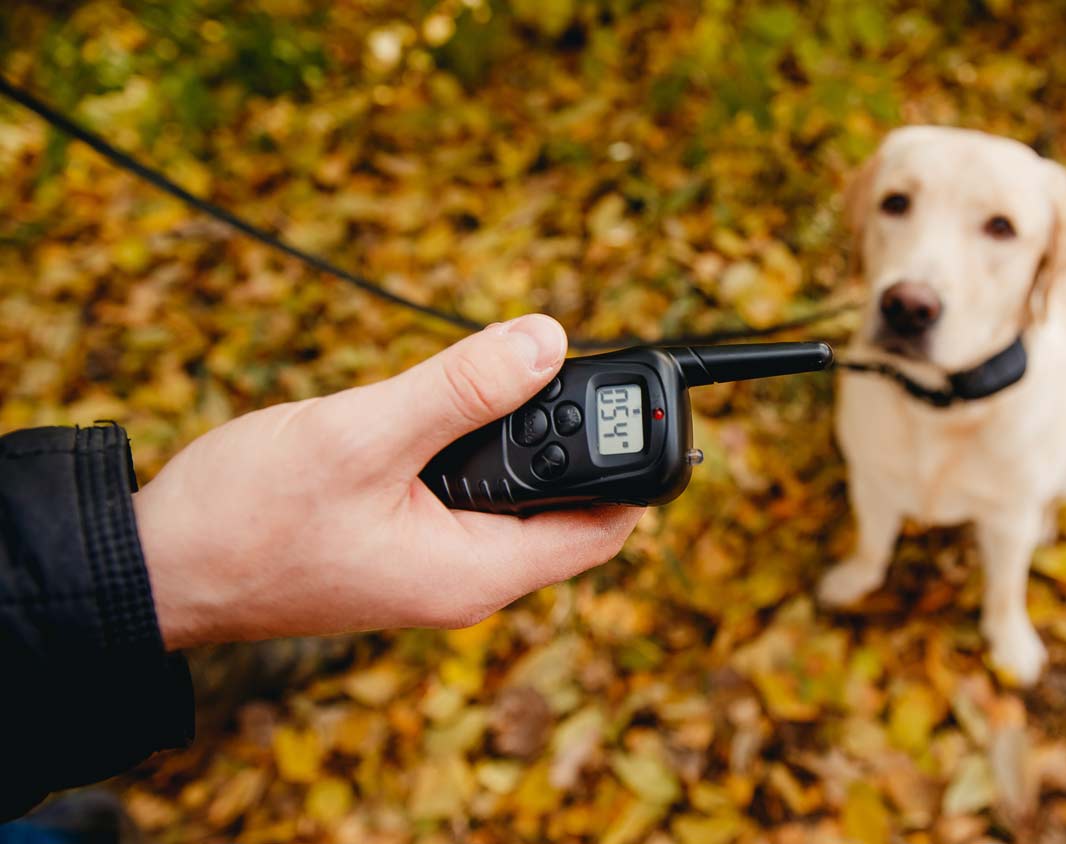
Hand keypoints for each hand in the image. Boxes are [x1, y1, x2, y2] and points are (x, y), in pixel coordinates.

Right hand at [133, 315, 641, 649]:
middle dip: (562, 434)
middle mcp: (466, 580)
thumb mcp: (363, 436)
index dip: (632, 464)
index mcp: (477, 572)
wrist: (155, 564)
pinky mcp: (399, 545)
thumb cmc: (246, 517)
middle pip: (566, 507)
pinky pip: (463, 493)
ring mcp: (431, 565)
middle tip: (535, 366)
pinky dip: (463, 445)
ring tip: (474, 382)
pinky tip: (428, 411)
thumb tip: (548, 339)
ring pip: (512, 494)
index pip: (606, 528)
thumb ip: (460, 388)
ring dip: (507, 434)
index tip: (629, 396)